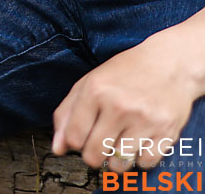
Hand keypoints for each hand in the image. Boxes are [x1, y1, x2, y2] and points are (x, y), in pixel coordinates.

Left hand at [52, 25, 201, 171]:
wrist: (170, 62)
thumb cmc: (128, 71)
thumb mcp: (91, 81)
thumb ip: (68, 112)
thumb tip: (57, 148)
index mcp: (96, 90)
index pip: (73, 137)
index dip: (74, 142)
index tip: (82, 137)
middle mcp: (119, 106)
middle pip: (93, 156)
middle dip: (93, 154)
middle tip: (101, 141)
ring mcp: (143, 121)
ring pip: (118, 165)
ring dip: (117, 158)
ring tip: (121, 139)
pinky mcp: (165, 133)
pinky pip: (143, 164)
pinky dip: (140, 157)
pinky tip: (141, 139)